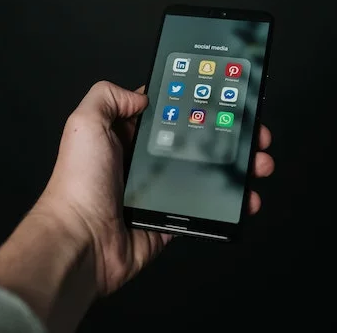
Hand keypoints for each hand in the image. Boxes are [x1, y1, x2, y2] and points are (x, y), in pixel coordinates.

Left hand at [35, 81, 274, 295]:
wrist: (82, 241)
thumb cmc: (78, 185)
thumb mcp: (85, 124)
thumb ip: (108, 96)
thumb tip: (140, 95)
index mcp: (127, 136)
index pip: (171, 112)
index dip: (198, 104)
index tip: (223, 99)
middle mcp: (146, 161)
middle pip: (197, 141)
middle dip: (229, 135)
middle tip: (252, 133)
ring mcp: (162, 189)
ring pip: (208, 172)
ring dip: (238, 168)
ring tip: (258, 163)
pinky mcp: (173, 215)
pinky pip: (208, 206)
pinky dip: (232, 203)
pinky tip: (246, 198)